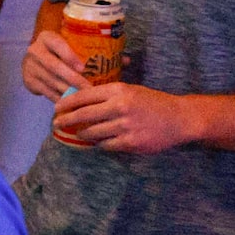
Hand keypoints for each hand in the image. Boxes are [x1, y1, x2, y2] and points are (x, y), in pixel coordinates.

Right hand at [22, 29, 86, 99]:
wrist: (35, 60)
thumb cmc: (60, 52)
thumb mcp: (66, 44)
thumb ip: (79, 50)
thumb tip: (107, 62)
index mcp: (46, 38)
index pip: (57, 44)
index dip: (70, 57)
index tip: (83, 69)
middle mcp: (35, 50)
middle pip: (53, 66)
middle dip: (72, 78)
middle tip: (88, 88)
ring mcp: (30, 66)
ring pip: (51, 81)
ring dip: (68, 91)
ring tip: (83, 97)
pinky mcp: (28, 81)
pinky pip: (46, 91)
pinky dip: (59, 98)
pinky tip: (71, 102)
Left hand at [51, 81, 200, 153]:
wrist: (179, 118)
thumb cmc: (152, 102)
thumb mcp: (130, 90)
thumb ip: (107, 94)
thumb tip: (79, 100)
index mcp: (118, 90)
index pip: (84, 96)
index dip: (67, 103)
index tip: (56, 107)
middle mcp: (120, 106)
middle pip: (84, 115)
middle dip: (66, 120)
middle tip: (56, 124)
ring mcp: (125, 126)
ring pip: (92, 132)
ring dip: (82, 134)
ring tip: (78, 133)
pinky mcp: (130, 142)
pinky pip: (106, 144)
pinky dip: (100, 143)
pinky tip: (98, 141)